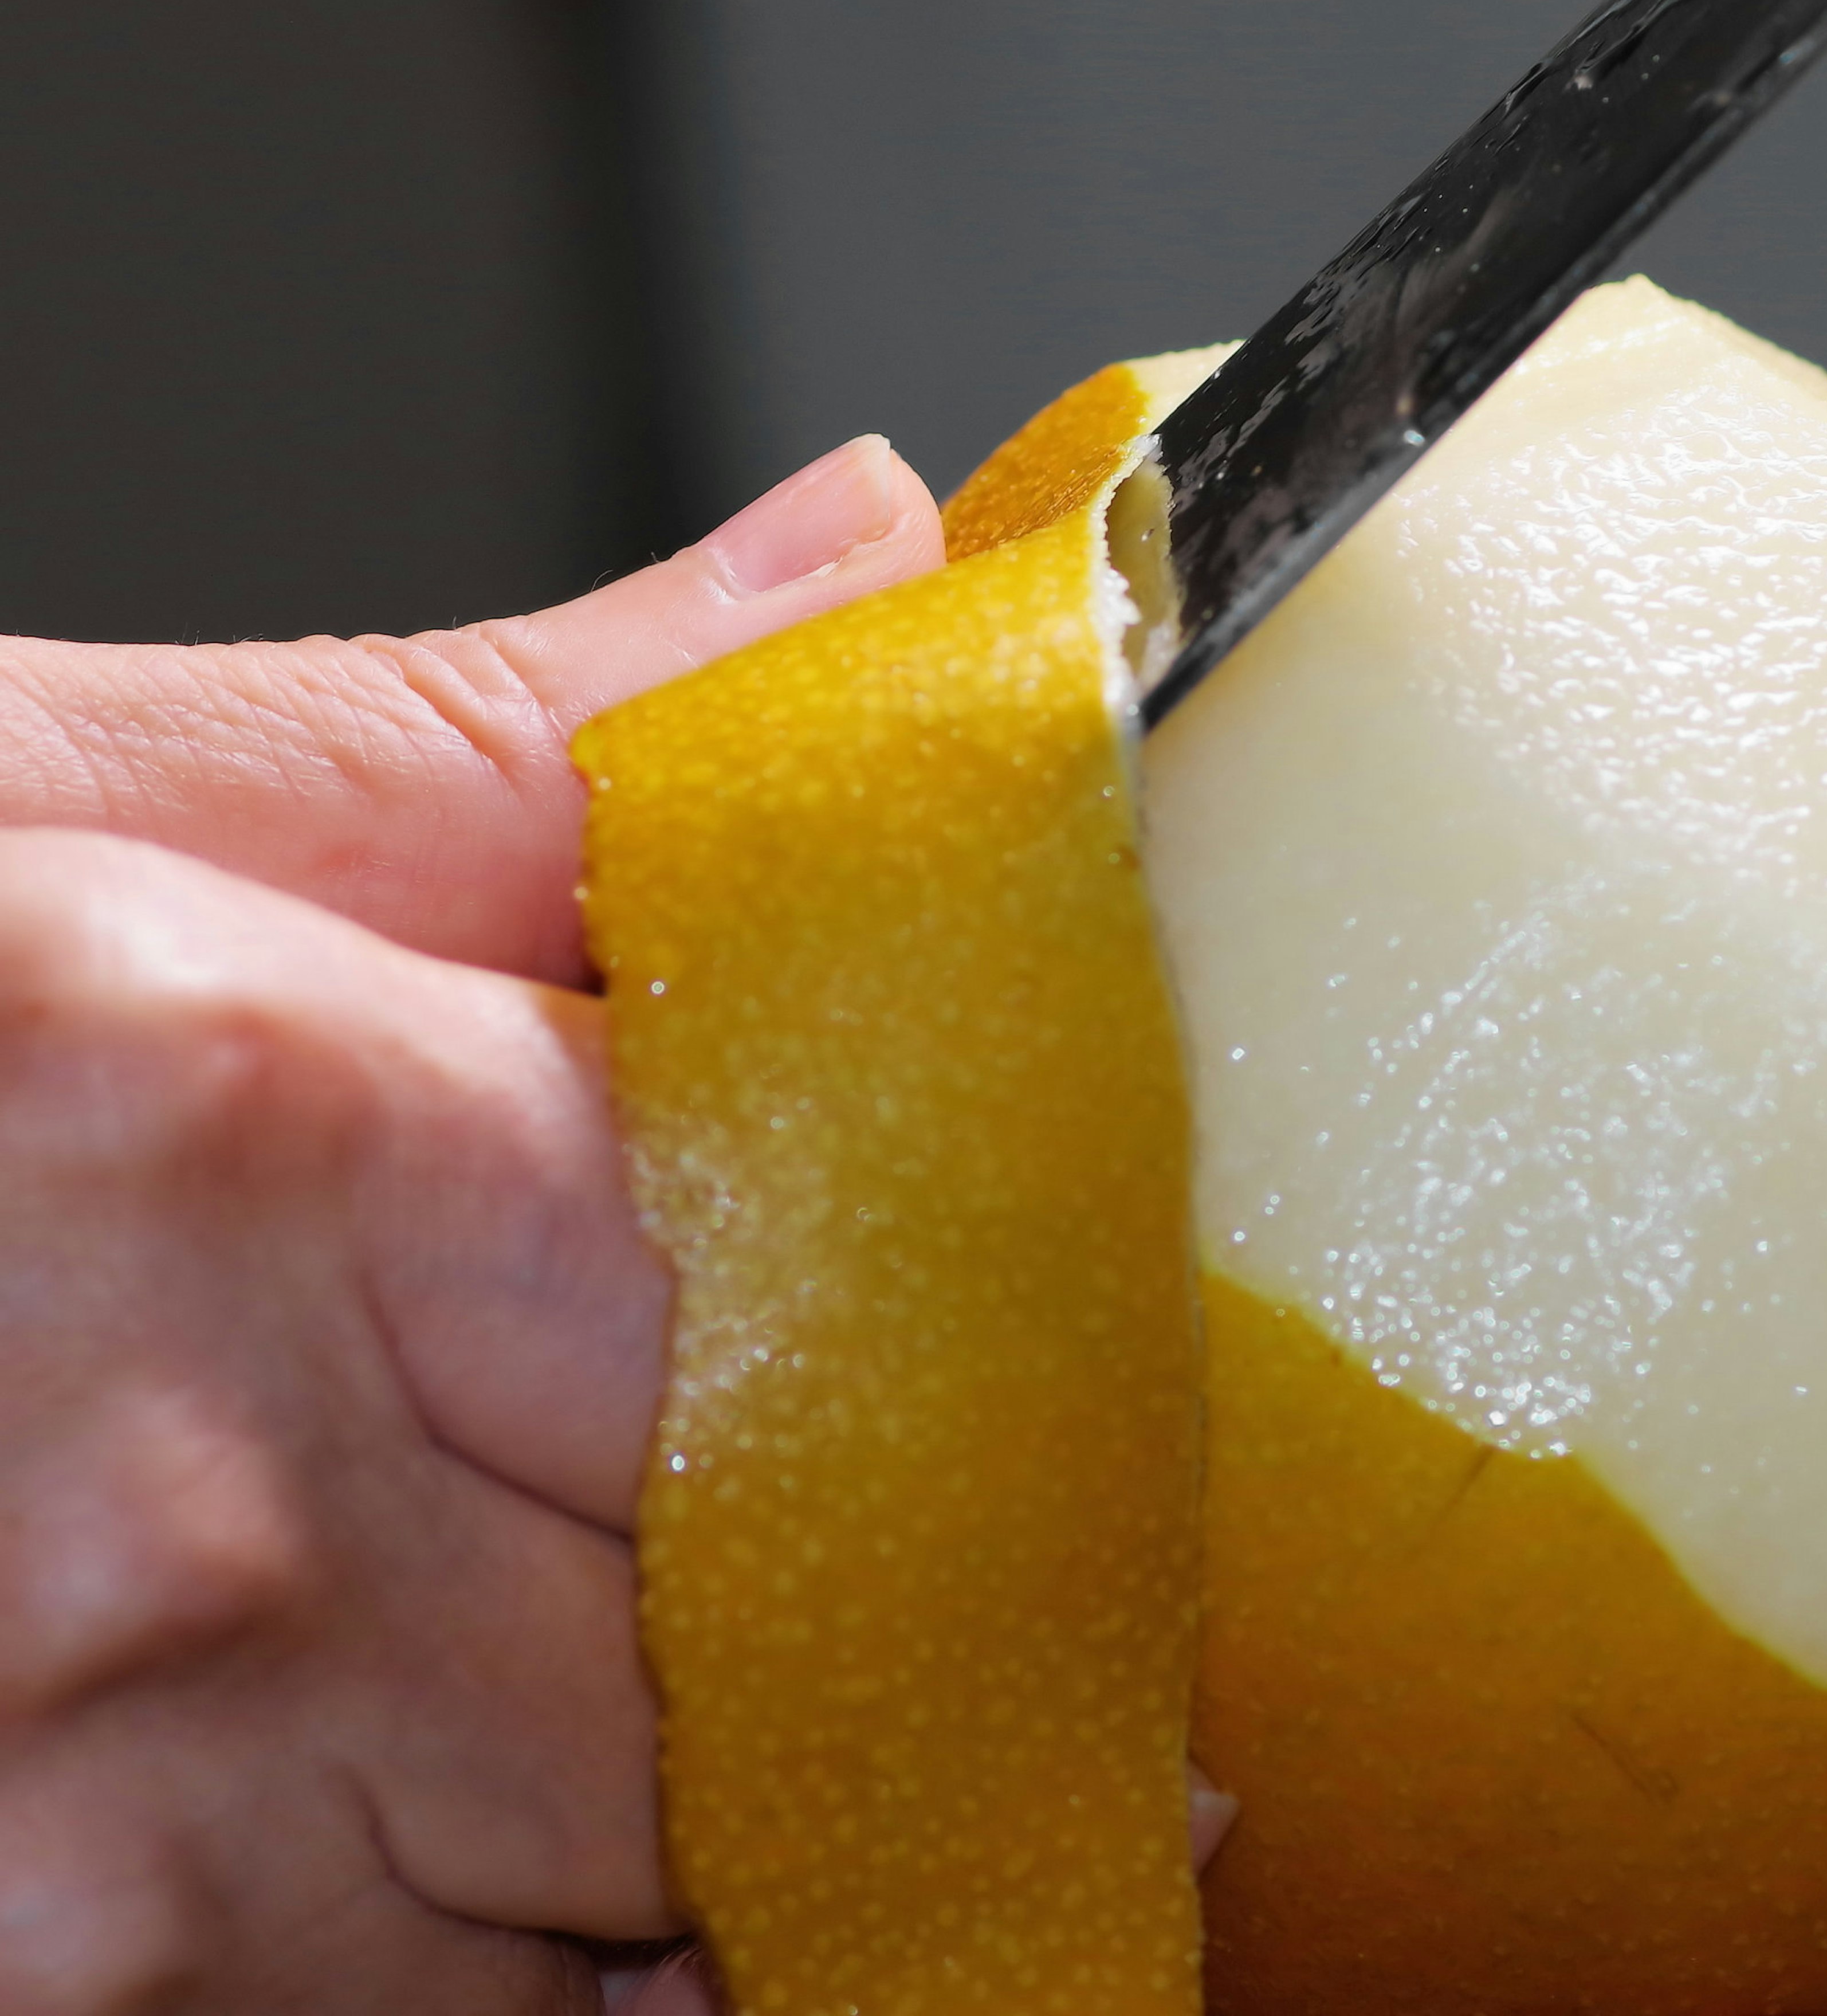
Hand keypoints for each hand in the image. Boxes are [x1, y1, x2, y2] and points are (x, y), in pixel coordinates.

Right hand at [0, 440, 944, 2011]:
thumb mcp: (51, 818)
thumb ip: (508, 740)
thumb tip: (871, 562)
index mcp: (250, 1119)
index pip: (837, 1241)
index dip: (1014, 1304)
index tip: (1112, 1362)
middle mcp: (197, 1504)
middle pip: (801, 1590)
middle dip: (958, 1586)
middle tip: (1074, 1578)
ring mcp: (115, 1831)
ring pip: (684, 1881)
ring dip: (810, 1809)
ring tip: (877, 1728)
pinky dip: (634, 1984)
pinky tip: (640, 1888)